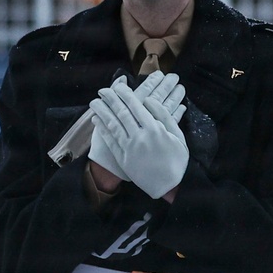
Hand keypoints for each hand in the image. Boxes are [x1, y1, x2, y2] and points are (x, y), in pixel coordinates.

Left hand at [91, 80, 188, 198]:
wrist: (169, 186)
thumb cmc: (176, 159)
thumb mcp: (178, 136)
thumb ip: (165, 117)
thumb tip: (150, 101)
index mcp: (155, 129)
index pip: (136, 106)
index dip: (125, 94)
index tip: (118, 86)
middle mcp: (140, 137)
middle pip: (122, 113)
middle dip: (110, 99)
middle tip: (102, 90)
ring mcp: (129, 148)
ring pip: (113, 125)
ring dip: (102, 112)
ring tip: (94, 102)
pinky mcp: (122, 158)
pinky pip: (110, 140)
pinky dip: (102, 129)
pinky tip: (96, 120)